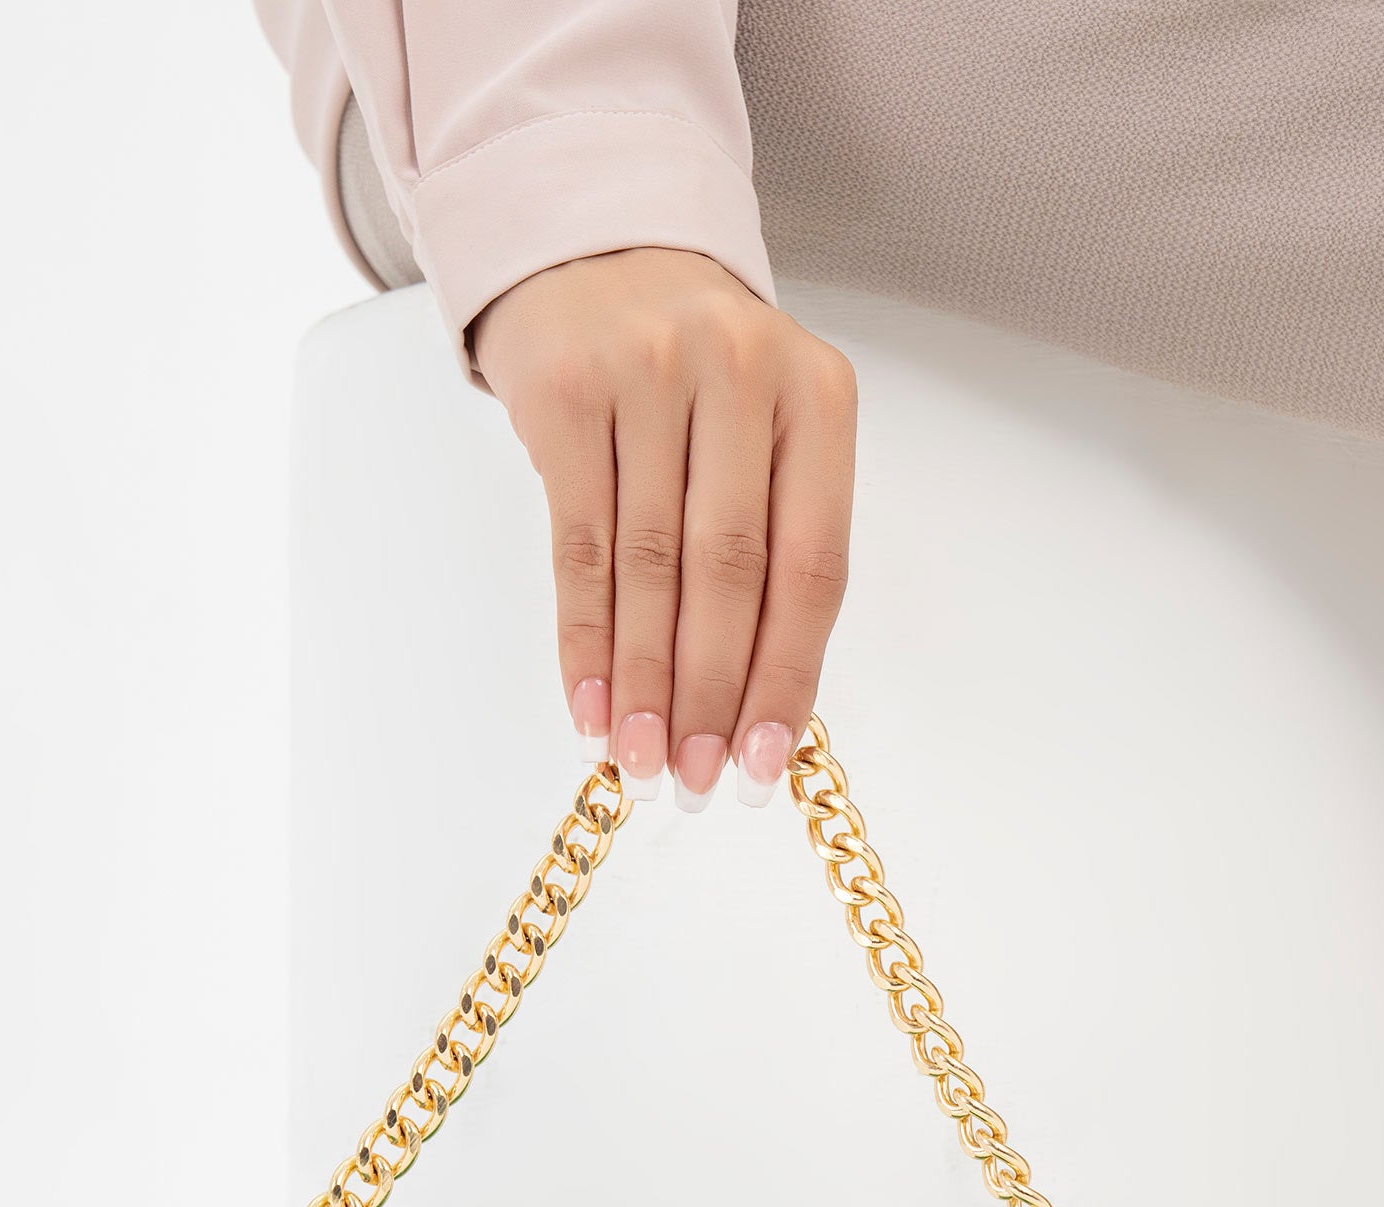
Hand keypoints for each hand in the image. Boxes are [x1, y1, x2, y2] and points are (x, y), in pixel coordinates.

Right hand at [473, 247, 855, 810]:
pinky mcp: (566, 393)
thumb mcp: (762, 426)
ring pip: (649, 568)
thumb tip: (759, 706)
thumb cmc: (693, 372)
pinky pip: (576, 546)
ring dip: (644, 684)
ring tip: (642, 763)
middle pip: (729, 573)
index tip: (765, 762)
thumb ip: (773, 537)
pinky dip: (583, 640)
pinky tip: (590, 707)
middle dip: (712, 694)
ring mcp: (648, 375)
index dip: (787, 673)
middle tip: (697, 781)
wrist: (594, 247)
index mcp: (817, 395)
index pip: (811, 563)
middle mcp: (739, 373)